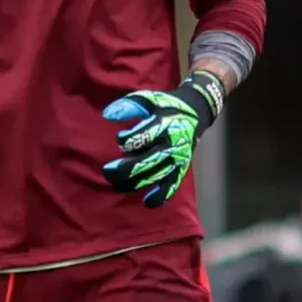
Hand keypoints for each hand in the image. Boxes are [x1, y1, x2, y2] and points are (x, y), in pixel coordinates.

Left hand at [101, 70, 223, 207]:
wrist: (195, 113)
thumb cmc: (166, 106)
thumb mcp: (149, 99)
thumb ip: (128, 106)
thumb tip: (107, 115)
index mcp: (164, 125)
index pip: (141, 137)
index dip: (126, 140)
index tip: (120, 139)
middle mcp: (172, 144)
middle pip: (146, 161)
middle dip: (124, 169)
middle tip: (106, 171)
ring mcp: (178, 158)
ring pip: (155, 176)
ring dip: (135, 184)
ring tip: (116, 185)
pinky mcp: (182, 168)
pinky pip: (172, 185)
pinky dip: (161, 196)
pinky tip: (148, 202)